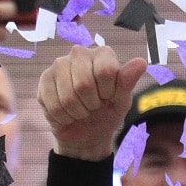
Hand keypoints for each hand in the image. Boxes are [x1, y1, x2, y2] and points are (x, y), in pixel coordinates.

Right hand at [37, 46, 147, 161]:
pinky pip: (54, 105)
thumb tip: (141, 62)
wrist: (87, 133)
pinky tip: (67, 112)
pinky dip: (63, 116)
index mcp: (103, 54)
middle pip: (84, 84)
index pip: (106, 71)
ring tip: (81, 109)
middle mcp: (79, 53)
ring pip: (68, 96)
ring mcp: (59, 64)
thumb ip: (128, 82)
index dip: (107, 92)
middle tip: (94, 105)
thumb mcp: (122, 102)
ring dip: (77, 112)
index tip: (108, 97)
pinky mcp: (44, 79)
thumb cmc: (107, 113)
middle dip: (91, 104)